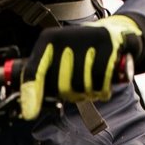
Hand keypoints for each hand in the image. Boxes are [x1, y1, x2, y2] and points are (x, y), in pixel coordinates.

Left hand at [20, 15, 143, 121]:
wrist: (115, 30)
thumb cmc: (82, 50)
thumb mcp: (58, 57)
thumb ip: (42, 78)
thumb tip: (28, 107)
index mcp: (48, 40)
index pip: (35, 71)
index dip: (31, 94)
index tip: (29, 113)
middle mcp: (64, 37)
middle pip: (61, 87)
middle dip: (71, 94)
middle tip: (78, 86)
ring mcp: (87, 40)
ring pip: (81, 87)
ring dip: (88, 93)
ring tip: (91, 82)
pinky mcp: (107, 45)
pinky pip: (100, 81)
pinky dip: (102, 90)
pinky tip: (103, 84)